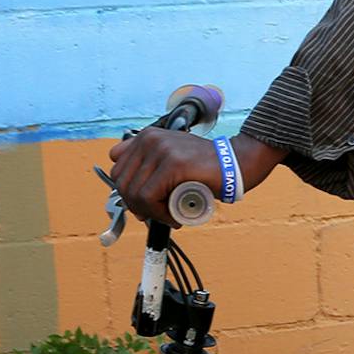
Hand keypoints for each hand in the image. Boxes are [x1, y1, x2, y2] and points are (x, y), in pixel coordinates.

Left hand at [105, 129, 283, 226]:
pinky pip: (149, 198)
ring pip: (135, 193)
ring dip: (150, 213)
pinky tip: (173, 217)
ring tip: (169, 216)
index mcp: (146, 137)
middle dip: (136, 206)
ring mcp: (160, 150)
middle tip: (157, 214)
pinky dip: (158, 214)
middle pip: (122, 183)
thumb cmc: (205, 167)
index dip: (128, 192)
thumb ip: (149, 165)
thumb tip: (126, 191)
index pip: (117, 170)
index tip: (144, 205)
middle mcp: (150, 139)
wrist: (235, 163)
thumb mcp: (171, 158)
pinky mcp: (172, 164)